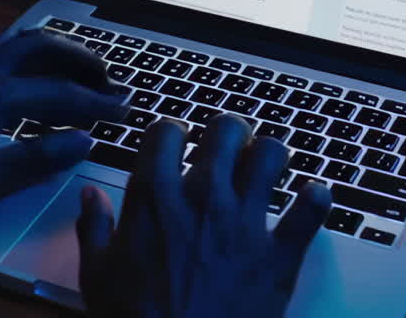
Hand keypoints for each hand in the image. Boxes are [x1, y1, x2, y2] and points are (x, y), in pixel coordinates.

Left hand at [0, 30, 125, 215]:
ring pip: (17, 43)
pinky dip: (19, 56)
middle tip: (108, 79)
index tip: (126, 109)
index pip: (64, 93)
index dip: (99, 103)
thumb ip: (36, 157)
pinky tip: (18, 75)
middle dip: (83, 60)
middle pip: (46, 47)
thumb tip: (84, 140)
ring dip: (53, 54)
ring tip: (75, 73)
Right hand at [77, 115, 330, 317]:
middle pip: (226, 131)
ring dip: (272, 155)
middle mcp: (203, 200)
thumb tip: (90, 197)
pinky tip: (313, 195)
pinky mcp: (278, 256)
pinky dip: (316, 200)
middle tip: (228, 145)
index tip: (175, 140)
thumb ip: (95, 227)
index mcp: (155, 199)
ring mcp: (245, 225)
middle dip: (229, 132)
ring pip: (272, 156)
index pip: (166, 132)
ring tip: (267, 164)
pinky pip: (310, 212)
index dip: (171, 131)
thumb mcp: (97, 275)